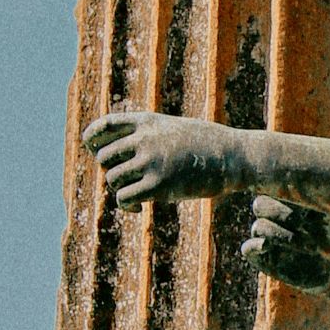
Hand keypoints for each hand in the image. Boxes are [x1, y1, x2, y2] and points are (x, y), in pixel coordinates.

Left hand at [83, 112, 238, 208]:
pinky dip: (127, 206)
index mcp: (147, 121)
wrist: (236, 156)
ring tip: (137, 195)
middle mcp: (145, 139)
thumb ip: (150, 135)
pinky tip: (138, 208)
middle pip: (104, 158)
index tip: (98, 152)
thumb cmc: (209, 144)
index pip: (103, 127)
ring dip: (121, 190)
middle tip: (130, 179)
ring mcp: (152, 161)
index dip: (93, 140)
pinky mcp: (159, 185)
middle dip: (113, 171)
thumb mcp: (176, 129)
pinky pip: (125, 198)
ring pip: (113, 179)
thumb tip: (123, 153)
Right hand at [240, 196, 329, 292]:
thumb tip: (309, 210)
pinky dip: (256, 247)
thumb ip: (321, 212)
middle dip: (283, 214)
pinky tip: (270, 248)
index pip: (274, 186)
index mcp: (286, 198)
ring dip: (281, 235)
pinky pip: (248, 248)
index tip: (311, 203)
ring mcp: (266, 234)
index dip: (289, 193)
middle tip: (308, 225)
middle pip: (261, 205)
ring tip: (312, 247)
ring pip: (259, 227)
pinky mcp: (261, 256)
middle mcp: (272, 213)